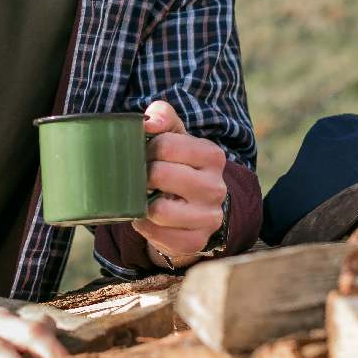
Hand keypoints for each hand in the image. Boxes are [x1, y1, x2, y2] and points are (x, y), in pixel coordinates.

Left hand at [133, 100, 227, 268]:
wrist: (191, 204)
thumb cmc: (177, 162)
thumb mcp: (173, 134)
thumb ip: (162, 116)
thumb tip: (148, 122)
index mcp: (212, 155)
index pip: (165, 144)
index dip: (145, 149)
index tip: (145, 154)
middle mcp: (216, 187)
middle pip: (159, 175)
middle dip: (141, 175)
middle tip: (141, 176)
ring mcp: (209, 217)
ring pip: (159, 210)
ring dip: (142, 203)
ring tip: (144, 196)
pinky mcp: (196, 241)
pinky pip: (158, 235)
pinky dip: (145, 226)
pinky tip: (148, 217)